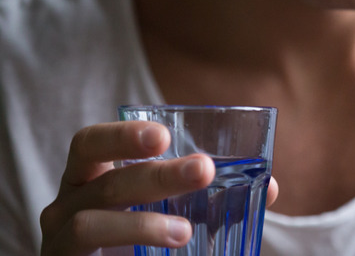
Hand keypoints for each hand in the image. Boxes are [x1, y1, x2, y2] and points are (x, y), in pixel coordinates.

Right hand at [39, 121, 279, 254]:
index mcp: (90, 178)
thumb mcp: (169, 213)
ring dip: (142, 223)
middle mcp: (67, 203)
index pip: (91, 144)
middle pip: (105, 180)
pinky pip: (87, 251)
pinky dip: (130, 245)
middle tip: (202, 170)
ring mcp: (60, 239)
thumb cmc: (135, 241)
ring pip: (91, 222)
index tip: (164, 136)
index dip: (122, 135)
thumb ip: (212, 198)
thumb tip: (270, 186)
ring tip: (185, 230)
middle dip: (157, 175)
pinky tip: (168, 246)